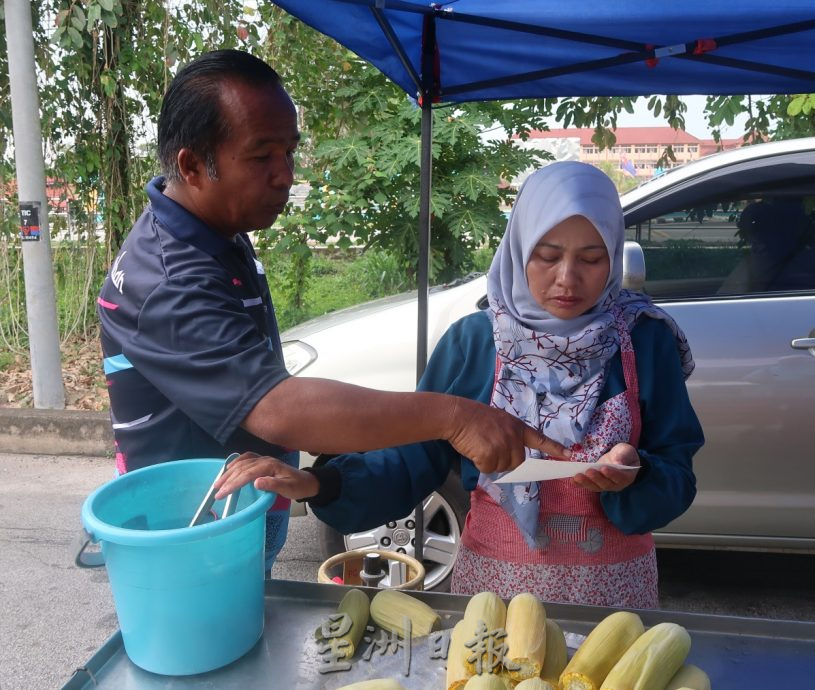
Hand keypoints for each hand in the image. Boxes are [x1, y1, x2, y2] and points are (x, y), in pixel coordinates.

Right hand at [213, 452, 319, 500]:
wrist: (306, 481)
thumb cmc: (297, 486)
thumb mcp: (288, 489)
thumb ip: (273, 485)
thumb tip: (256, 482)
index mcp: (270, 466)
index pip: (247, 474)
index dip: (234, 483)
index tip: (222, 493)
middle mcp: (265, 460)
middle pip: (242, 468)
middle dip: (228, 479)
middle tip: (216, 491)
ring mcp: (263, 459)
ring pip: (242, 463)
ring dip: (229, 472)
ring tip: (218, 483)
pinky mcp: (262, 461)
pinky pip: (246, 459)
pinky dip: (236, 463)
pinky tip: (229, 469)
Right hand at [446, 398, 569, 473]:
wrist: (458, 415)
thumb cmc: (474, 417)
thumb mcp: (499, 422)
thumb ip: (508, 436)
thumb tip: (509, 457)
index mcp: (517, 427)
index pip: (539, 439)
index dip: (554, 449)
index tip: (569, 456)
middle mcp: (514, 437)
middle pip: (517, 462)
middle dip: (503, 460)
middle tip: (488, 447)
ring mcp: (504, 446)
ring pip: (502, 467)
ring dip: (489, 462)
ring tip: (479, 445)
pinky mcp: (491, 455)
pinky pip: (488, 469)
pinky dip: (480, 463)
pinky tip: (474, 450)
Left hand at [572, 443, 639, 492]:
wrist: (619, 458)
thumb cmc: (624, 454)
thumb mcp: (626, 451)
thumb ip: (623, 456)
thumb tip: (619, 463)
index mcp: (626, 476)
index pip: (619, 477)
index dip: (611, 474)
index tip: (603, 469)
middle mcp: (616, 484)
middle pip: (605, 484)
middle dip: (596, 478)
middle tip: (588, 471)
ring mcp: (605, 485)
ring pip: (595, 486)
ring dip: (585, 482)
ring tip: (577, 477)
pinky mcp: (596, 484)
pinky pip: (588, 485)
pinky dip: (580, 484)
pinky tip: (572, 480)